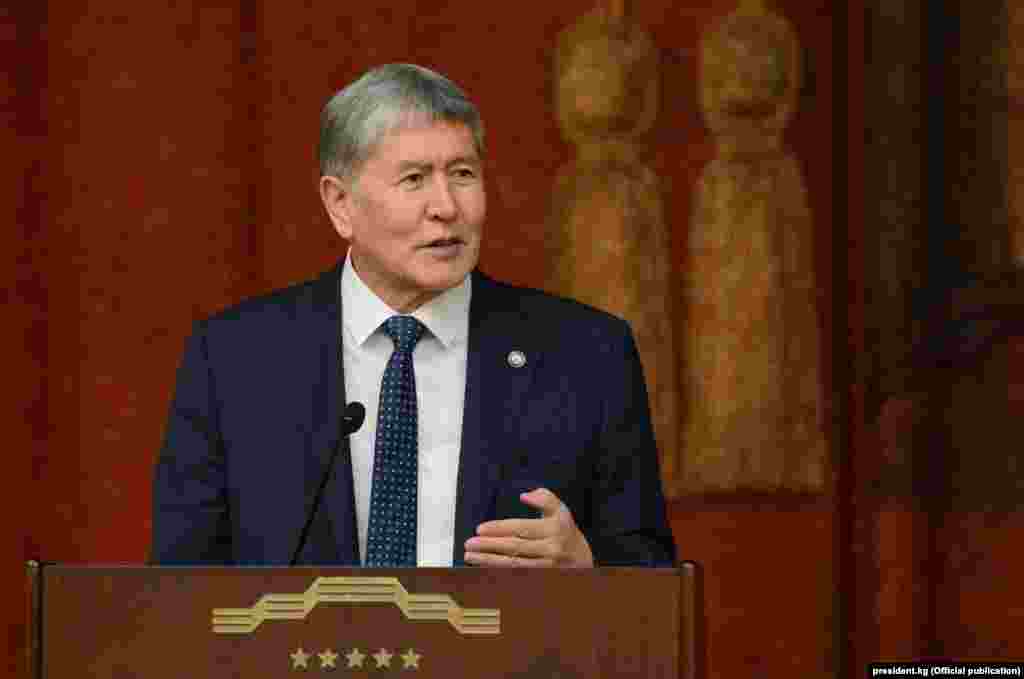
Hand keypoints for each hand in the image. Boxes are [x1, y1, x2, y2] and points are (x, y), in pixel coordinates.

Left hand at [463, 488, 593, 567]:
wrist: (583, 561)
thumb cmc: (566, 532)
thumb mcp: (561, 511)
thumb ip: (544, 498)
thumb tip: (524, 496)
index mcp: (556, 528)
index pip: (521, 528)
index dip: (499, 528)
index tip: (480, 528)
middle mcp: (552, 548)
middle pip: (514, 546)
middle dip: (488, 545)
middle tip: (469, 543)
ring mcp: (547, 566)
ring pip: (513, 563)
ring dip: (488, 560)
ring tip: (470, 556)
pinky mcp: (542, 577)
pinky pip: (517, 574)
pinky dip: (499, 571)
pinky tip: (484, 566)